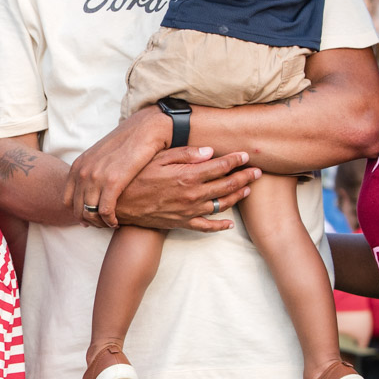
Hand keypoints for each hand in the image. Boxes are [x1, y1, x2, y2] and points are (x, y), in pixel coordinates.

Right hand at [67, 109, 258, 228]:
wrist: (121, 205)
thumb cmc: (137, 177)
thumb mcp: (158, 158)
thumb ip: (186, 155)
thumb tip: (210, 151)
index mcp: (188, 176)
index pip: (220, 166)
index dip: (236, 160)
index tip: (246, 154)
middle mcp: (193, 195)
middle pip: (226, 185)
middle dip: (244, 177)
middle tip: (257, 171)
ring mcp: (189, 211)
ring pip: (222, 205)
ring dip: (237, 196)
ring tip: (248, 189)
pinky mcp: (183, 223)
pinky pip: (207, 226)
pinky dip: (220, 226)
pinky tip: (229, 223)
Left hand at [68, 115, 168, 225]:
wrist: (145, 128)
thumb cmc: (126, 142)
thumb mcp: (100, 155)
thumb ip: (91, 170)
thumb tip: (89, 187)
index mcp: (78, 166)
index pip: (67, 200)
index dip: (77, 213)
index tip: (89, 218)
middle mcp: (83, 172)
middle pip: (77, 210)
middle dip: (89, 222)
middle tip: (102, 226)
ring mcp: (96, 176)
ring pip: (90, 213)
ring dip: (100, 224)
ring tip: (110, 224)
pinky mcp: (113, 181)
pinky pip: (105, 211)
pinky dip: (110, 220)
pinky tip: (117, 222)